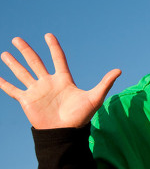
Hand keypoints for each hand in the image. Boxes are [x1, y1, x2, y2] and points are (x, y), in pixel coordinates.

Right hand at [0, 33, 120, 128]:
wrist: (65, 133)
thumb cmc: (80, 117)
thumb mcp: (95, 98)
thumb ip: (105, 83)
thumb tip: (119, 70)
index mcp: (63, 80)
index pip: (57, 59)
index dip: (53, 47)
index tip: (48, 35)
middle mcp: (48, 83)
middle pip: (35, 62)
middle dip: (26, 50)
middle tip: (17, 39)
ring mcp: (37, 91)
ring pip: (22, 73)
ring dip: (13, 63)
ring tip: (5, 53)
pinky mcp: (27, 101)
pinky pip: (13, 90)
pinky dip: (4, 84)